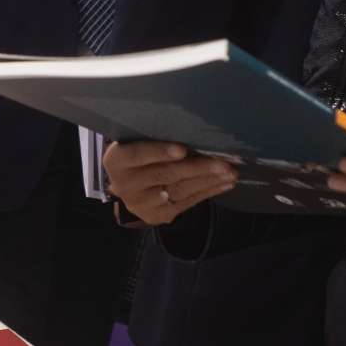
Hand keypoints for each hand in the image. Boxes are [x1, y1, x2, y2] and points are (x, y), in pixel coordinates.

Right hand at [103, 141, 235, 225]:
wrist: (128, 184)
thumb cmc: (139, 153)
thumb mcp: (137, 141)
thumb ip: (155, 138)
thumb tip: (196, 130)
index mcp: (116, 160)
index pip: (138, 155)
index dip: (160, 152)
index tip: (183, 149)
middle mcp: (124, 184)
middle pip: (165, 174)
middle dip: (197, 168)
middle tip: (223, 163)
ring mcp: (140, 203)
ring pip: (179, 190)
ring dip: (208, 181)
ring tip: (230, 173)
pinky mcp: (156, 216)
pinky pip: (186, 203)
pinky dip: (208, 192)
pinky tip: (224, 184)